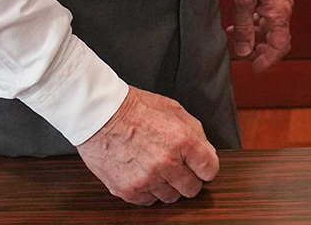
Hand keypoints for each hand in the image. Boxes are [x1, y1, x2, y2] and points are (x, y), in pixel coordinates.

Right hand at [75, 86, 218, 204]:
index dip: (206, 167)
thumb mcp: (174, 110)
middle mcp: (166, 163)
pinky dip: (148, 191)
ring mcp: (147, 179)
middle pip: (192, 189)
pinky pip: (148, 201)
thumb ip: (195, 133)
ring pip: (171, 197)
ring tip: (157, 168)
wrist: (100, 115)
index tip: (201, 166)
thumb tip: (207, 152)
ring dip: (167, 186)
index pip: (210, 170)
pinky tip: (142, 173)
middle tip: (179, 167)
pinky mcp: (128, 190)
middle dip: (189, 178)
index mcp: (182, 141)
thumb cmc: (135, 109)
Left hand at [227, 0, 292, 72]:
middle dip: (262, 51)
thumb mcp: (242, 0)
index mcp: (279, 11)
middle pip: (278, 39)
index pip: (280, 45)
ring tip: (236, 39)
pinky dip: (255, 25)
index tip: (255, 68)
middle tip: (244, 56)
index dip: (268, 60)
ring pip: (271, 29)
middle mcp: (283, 8)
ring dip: (256, 37)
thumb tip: (244, 51)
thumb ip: (244, 27)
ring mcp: (279, 1)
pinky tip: (239, 24)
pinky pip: (268, 17)